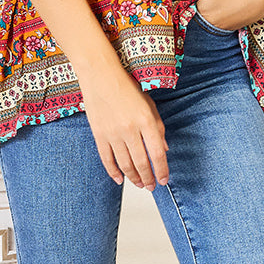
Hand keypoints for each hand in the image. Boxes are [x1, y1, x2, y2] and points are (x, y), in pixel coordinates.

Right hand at [80, 66, 168, 189]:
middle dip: (148, 178)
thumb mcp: (149, 104)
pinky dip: (113, 172)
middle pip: (141, 162)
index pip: (157, 153)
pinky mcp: (99, 134)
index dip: (162, 170)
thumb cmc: (127, 87)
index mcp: (146, 121)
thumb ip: (158, 127)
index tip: (163, 180)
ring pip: (125, 163)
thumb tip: (164, 149)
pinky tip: (119, 179)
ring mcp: (113, 133)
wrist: (101, 76)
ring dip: (133, 178)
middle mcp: (130, 129)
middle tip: (151, 187)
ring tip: (139, 184)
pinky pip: (106, 159)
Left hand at [171, 0, 263, 30]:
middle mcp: (210, 27)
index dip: (177, 9)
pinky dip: (216, 16)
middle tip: (189, 1)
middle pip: (194, 20)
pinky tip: (221, 7)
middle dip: (190, 12)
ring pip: (206, 22)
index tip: (170, 5)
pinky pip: (218, 23)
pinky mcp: (231, 28)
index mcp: (202, 16)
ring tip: (208, 2)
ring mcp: (222, 29)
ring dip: (203, 15)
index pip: (182, 16)